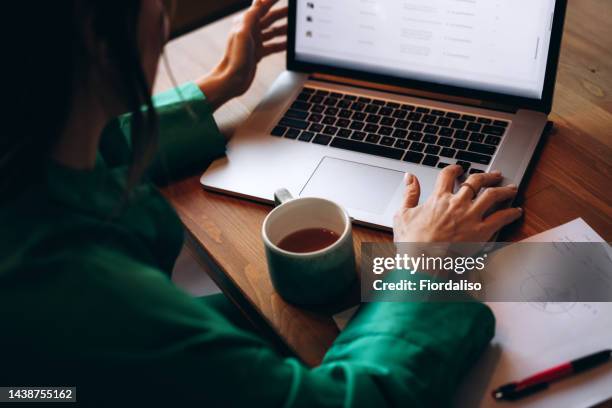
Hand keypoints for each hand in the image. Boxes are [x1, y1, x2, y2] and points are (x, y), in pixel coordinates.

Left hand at [197, 0, 287, 110]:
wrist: (232, 80)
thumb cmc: (235, 58)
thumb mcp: (243, 33)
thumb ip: (251, 16)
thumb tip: (259, 0)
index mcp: (246, 23)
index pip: (262, 7)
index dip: (273, 0)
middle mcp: (250, 31)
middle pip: (269, 18)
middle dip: (282, 13)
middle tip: (294, 10)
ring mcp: (254, 43)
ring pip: (272, 32)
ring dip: (284, 28)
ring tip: (295, 27)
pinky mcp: (257, 54)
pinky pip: (272, 46)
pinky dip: (281, 44)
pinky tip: (289, 44)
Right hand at [393, 165, 522, 242]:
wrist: (423, 261)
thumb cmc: (411, 241)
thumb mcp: (402, 214)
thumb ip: (409, 193)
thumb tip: (409, 177)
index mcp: (438, 198)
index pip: (448, 174)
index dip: (454, 169)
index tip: (459, 168)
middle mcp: (458, 203)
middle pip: (476, 181)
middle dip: (487, 175)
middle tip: (494, 174)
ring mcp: (471, 216)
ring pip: (493, 195)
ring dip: (504, 189)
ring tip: (511, 188)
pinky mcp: (482, 231)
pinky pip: (501, 218)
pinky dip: (511, 213)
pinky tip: (517, 211)